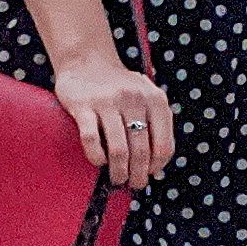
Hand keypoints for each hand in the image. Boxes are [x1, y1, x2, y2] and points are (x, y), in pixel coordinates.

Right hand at [53, 48, 175, 189]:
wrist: (87, 60)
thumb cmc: (120, 87)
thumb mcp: (146, 97)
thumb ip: (156, 123)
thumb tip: (156, 165)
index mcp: (155, 100)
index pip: (163, 145)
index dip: (157, 166)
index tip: (150, 174)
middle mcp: (134, 99)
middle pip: (141, 151)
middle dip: (138, 175)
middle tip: (134, 184)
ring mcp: (107, 102)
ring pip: (119, 150)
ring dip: (119, 172)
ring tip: (117, 179)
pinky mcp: (83, 105)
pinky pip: (91, 140)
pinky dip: (97, 157)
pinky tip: (99, 161)